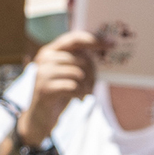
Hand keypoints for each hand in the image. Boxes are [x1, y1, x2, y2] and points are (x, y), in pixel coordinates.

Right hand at [16, 30, 104, 146]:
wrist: (40, 115)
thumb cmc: (60, 91)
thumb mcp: (69, 72)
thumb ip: (80, 59)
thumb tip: (105, 47)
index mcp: (51, 50)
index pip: (74, 39)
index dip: (94, 40)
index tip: (113, 43)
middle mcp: (44, 58)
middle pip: (81, 59)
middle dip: (92, 74)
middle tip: (90, 86)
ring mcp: (43, 72)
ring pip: (78, 73)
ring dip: (86, 86)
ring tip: (83, 93)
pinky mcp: (44, 88)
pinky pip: (73, 86)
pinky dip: (79, 94)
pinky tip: (77, 98)